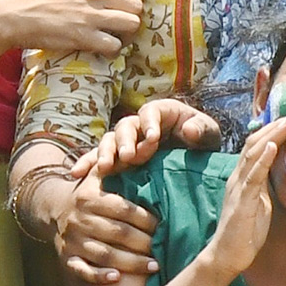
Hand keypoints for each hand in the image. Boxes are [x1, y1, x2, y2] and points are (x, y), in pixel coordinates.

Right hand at [0, 0, 141, 55]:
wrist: (8, 13)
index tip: (117, 8)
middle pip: (136, 5)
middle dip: (131, 17)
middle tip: (121, 25)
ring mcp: (90, 15)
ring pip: (132, 24)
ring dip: (127, 34)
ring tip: (116, 38)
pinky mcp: (83, 36)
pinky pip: (114, 45)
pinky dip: (113, 50)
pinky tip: (104, 50)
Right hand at [57, 167, 160, 283]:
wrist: (53, 207)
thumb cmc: (91, 189)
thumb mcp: (101, 172)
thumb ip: (122, 162)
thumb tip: (150, 144)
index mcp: (90, 197)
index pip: (124, 209)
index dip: (146, 218)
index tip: (164, 224)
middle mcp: (79, 219)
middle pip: (117, 234)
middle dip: (144, 242)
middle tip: (164, 248)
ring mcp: (72, 241)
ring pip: (104, 254)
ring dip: (130, 262)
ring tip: (154, 266)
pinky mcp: (66, 258)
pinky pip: (81, 271)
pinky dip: (98, 276)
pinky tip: (117, 279)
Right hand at [70, 99, 221, 179]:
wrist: (196, 163)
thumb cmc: (203, 143)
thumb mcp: (209, 136)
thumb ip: (202, 130)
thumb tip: (189, 130)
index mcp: (162, 112)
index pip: (151, 111)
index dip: (150, 123)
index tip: (154, 138)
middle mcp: (140, 124)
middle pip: (126, 126)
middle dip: (125, 141)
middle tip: (128, 157)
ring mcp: (127, 141)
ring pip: (109, 141)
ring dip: (105, 153)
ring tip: (104, 168)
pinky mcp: (118, 158)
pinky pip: (98, 158)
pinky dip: (87, 164)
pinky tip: (77, 173)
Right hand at [204, 112, 285, 278]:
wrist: (227, 256)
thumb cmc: (245, 231)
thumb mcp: (260, 201)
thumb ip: (264, 184)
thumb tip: (274, 171)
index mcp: (244, 177)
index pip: (258, 145)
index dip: (274, 130)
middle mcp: (238, 177)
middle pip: (256, 142)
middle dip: (277, 126)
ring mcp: (238, 188)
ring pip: (254, 153)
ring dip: (273, 135)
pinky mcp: (241, 201)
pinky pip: (252, 176)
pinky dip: (262, 159)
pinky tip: (272, 146)